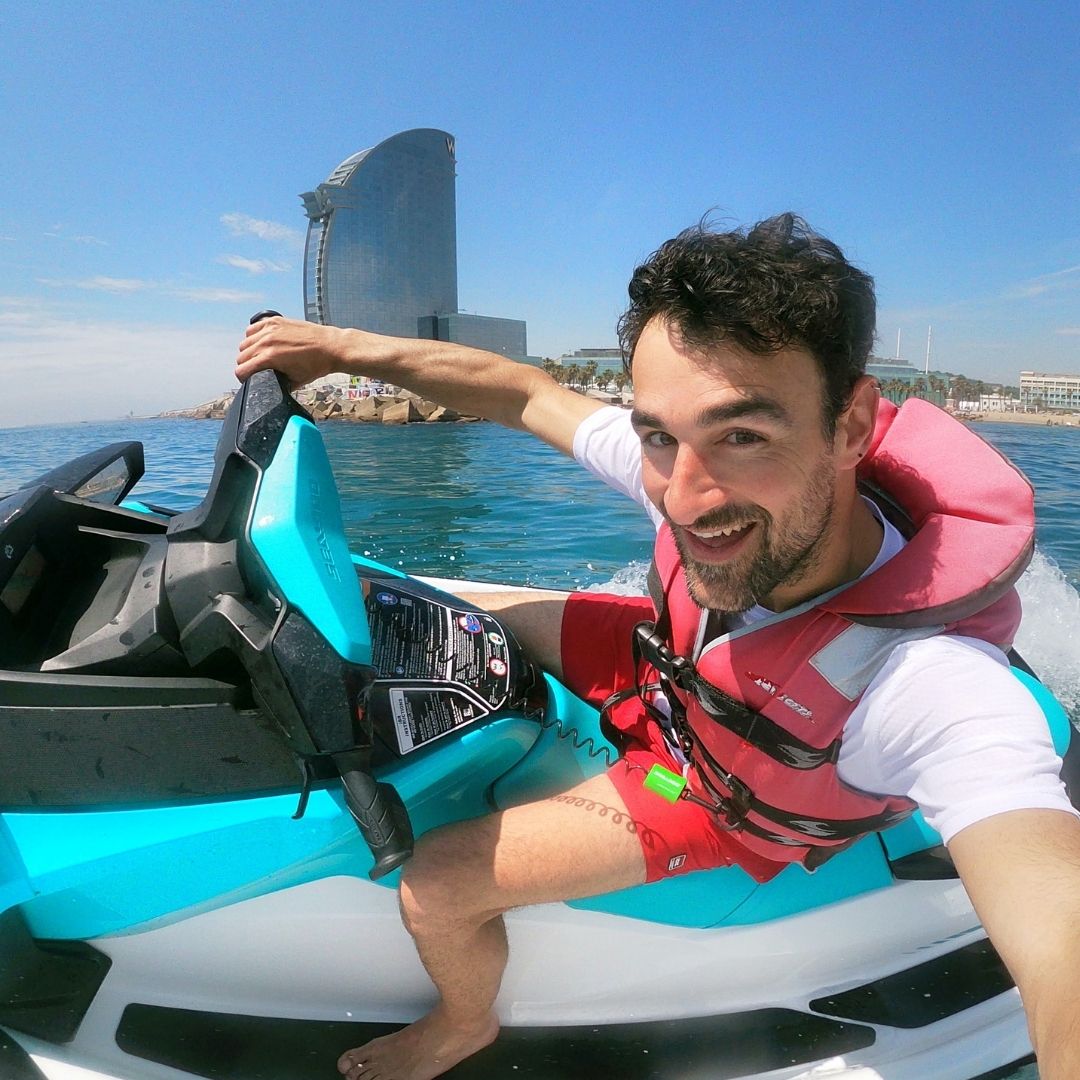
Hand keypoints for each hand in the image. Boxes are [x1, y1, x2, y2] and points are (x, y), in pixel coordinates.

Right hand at [235, 316, 349, 387]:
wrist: (331, 347)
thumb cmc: (316, 364)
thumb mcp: (295, 381)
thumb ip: (278, 384)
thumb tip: (268, 387)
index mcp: (270, 357)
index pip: (242, 369)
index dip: (244, 378)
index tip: (249, 380)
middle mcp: (267, 341)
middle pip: (241, 356)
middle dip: (246, 366)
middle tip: (256, 370)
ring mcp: (270, 329)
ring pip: (245, 342)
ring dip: (249, 351)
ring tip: (259, 357)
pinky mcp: (275, 321)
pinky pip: (252, 328)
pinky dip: (253, 336)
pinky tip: (262, 342)